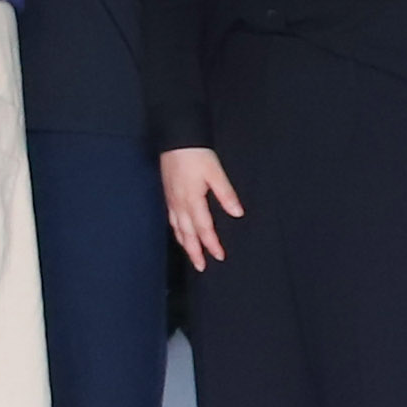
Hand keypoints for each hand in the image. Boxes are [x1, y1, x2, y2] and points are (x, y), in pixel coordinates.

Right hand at [161, 145, 242, 270]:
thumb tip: (237, 214)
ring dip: (184, 243)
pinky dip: (176, 230)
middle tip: (201, 267)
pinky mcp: (168, 194)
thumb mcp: (216, 172)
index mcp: (193, 199)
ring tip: (191, 255)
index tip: (219, 256)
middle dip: (194, 251)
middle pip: (187, 233)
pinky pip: (171, 219)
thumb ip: (226, 194)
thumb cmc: (196, 155)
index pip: (203, 228)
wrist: (176, 139)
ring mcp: (172, 199)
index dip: (211, 243)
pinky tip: (179, 233)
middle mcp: (180, 203)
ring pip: (177, 228)